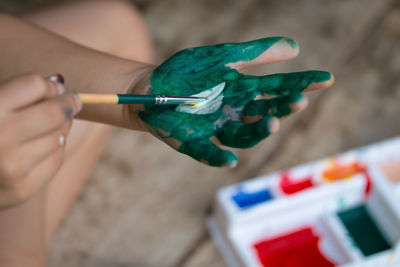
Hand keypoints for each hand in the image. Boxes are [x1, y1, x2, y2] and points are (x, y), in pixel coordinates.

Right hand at [0, 74, 81, 208]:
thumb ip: (16, 94)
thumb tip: (59, 84)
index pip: (34, 84)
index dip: (48, 85)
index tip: (56, 87)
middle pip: (54, 112)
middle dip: (68, 104)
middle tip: (73, 100)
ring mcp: (12, 166)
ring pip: (59, 136)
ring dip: (61, 128)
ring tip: (51, 125)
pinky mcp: (23, 188)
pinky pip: (57, 159)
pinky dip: (55, 149)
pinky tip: (43, 146)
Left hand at [136, 37, 333, 166]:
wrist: (152, 86)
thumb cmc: (188, 72)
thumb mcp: (223, 57)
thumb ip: (255, 53)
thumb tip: (295, 47)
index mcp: (243, 90)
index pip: (278, 88)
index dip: (302, 84)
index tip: (327, 79)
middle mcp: (235, 112)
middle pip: (265, 113)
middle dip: (282, 109)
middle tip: (297, 101)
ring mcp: (215, 128)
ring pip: (244, 135)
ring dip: (259, 131)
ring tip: (273, 123)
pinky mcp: (193, 141)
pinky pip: (208, 153)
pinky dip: (218, 158)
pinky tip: (230, 162)